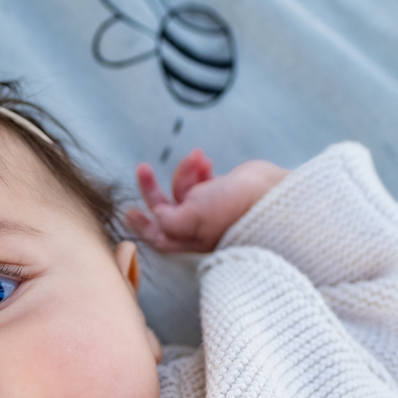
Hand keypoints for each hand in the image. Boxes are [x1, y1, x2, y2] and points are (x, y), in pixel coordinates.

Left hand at [125, 149, 289, 253]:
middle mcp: (197, 225)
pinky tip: (206, 160)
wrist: (270, 195)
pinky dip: (199, 168)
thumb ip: (166, 219)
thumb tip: (156, 214)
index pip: (158, 236)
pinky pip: (201, 177)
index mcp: (188, 238)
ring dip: (186, 170)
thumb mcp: (189, 218)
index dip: (141, 225)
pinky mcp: (221, 190)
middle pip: (165, 208)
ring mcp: (210, 207)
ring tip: (200, 160)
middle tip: (143, 168)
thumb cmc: (231, 211)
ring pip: (184, 187)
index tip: (128, 210)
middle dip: (152, 188)